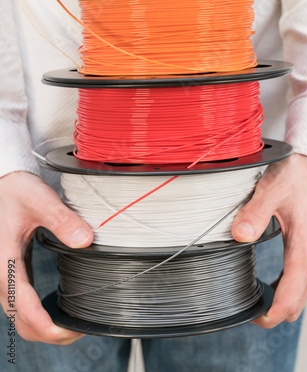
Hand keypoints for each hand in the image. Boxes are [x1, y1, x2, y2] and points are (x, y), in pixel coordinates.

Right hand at [0, 171, 93, 343]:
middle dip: (47, 334)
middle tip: (77, 330)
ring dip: (41, 328)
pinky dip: (36, 316)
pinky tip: (55, 309)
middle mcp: (1, 274)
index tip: (70, 330)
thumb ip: (62, 220)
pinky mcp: (11, 271)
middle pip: (21, 321)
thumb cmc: (16, 190)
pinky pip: (19, 304)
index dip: (47, 326)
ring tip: (70, 324)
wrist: (3, 183)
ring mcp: (4, 275)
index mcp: (5, 261)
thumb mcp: (40, 200)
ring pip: (19, 316)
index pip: (24, 307)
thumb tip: (85, 241)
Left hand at [231, 153, 306, 327]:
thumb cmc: (296, 176)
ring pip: (301, 294)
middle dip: (274, 314)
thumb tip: (239, 236)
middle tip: (248, 310)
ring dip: (281, 302)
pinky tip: (270, 283)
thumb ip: (254, 214)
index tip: (252, 317)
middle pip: (297, 303)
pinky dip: (288, 290)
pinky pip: (302, 281)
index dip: (271, 315)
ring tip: (255, 299)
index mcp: (305, 250)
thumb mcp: (271, 191)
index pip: (290, 299)